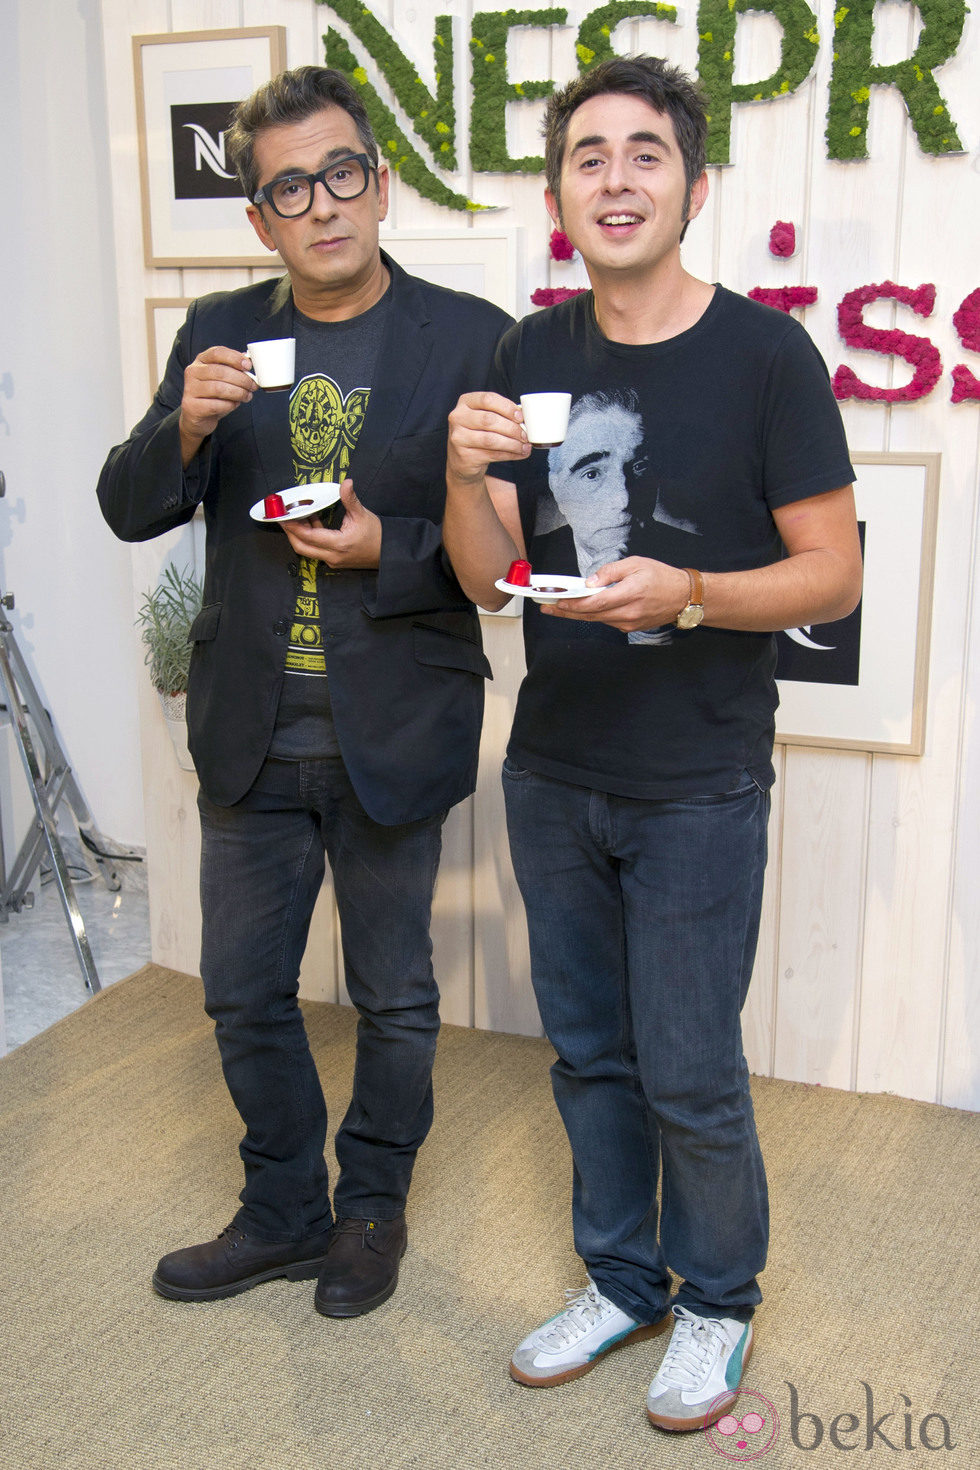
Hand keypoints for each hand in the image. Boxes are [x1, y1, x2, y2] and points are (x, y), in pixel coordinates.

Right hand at [179, 346, 254, 461]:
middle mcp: (193, 372)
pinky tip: (235, 404)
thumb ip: (233, 369)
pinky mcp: (192, 406)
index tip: (248, 366)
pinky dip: (229, 405)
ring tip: (247, 396)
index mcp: (201, 360)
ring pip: (219, 388)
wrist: (198, 416)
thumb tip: (249, 361)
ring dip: (238, 393)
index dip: (234, 358)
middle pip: (220, 371)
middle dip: (241, 379)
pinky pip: (216, 405)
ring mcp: (190, 389)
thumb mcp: (223, 379)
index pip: (217, 352)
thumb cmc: (214, 395)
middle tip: (253, 386)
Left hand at [279, 479, 381, 568]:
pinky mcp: (334, 561)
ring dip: (300, 535)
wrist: (388, 553)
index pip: (308, 536)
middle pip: (301, 547)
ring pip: (307, 550)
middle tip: (283, 518)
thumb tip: (346, 483)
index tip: (283, 516)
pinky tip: (312, 523)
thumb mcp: (362, 514)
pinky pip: (316, 551)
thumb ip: (350, 499)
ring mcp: (332, 560)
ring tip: (297, 517)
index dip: (293, 526)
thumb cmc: (377, 536)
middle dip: (290, 532)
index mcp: (338, 544)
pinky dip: (310, 538)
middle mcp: (332, 556)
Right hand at [447, 391, 530, 484]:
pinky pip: (492, 455)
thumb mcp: (484, 418)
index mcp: (465, 402)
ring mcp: (458, 437)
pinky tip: (519, 453)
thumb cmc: (478, 434)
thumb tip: (525, 418)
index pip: (488, 399)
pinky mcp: (464, 456)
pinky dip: (510, 454)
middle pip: (489, 420)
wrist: (462, 460)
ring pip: (490, 439)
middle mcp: (458, 417)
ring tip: (525, 446)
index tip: (521, 417)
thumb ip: (500, 414)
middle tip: (525, 434)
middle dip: (512, 428)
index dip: (507, 407)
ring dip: (512, 443)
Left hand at [543, 557, 689, 631]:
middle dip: (566, 611)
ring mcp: (628, 623)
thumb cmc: (662, 577)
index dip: (573, 603)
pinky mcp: (630, 627)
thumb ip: (611, 572)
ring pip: (596, 620)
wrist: (684, 597)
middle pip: (590, 615)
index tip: (557, 601)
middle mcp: (627, 613)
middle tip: (547, 608)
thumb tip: (591, 581)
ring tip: (559, 608)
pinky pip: (607, 621)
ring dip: (577, 614)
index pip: (594, 603)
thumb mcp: (636, 564)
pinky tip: (582, 610)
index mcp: (629, 594)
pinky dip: (593, 615)